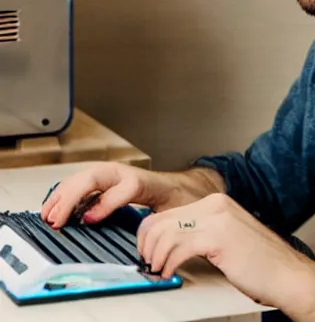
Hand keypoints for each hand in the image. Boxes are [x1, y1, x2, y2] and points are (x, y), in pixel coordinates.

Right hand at [41, 162, 224, 228]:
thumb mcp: (168, 211)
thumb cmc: (170, 200)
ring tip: (48, 213)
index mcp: (142, 182)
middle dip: (72, 196)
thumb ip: (152, 219)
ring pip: (83, 177)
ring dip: (63, 194)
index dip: (104, 205)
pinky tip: (55, 206)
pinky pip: (81, 182)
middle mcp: (124, 174)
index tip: (87, 221)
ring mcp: (112, 173)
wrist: (174, 187)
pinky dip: (65, 192)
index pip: (122, 189)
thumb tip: (136, 233)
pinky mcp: (104, 178)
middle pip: (94, 177)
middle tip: (56, 219)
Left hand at [136, 192, 311, 309]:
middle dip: (147, 244)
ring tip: (158, 270)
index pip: (168, 212)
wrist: (288, 274)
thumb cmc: (260, 263)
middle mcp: (215, 205)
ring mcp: (217, 218)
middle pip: (161, 219)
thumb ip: (201, 233)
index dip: (150, 234)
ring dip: (155, 255)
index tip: (147, 251)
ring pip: (165, 231)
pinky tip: (170, 273)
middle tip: (148, 263)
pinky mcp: (218, 236)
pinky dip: (167, 263)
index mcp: (216, 203)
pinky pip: (178, 247)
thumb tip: (170, 242)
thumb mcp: (226, 238)